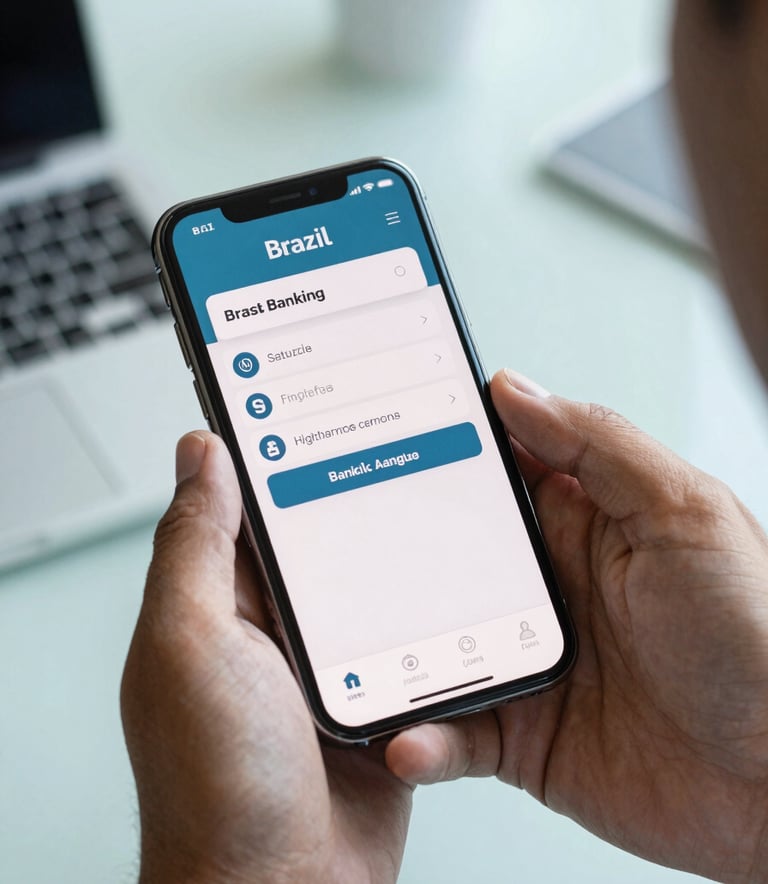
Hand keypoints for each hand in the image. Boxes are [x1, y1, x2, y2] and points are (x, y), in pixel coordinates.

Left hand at [121, 432, 411, 883]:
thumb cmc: (219, 785)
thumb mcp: (193, 644)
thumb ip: (196, 545)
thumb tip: (202, 453)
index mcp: (220, 600)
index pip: (246, 501)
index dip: (277, 449)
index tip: (315, 401)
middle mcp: (272, 625)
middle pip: (321, 536)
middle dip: (357, 494)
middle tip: (403, 436)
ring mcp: (326, 660)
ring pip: (370, 582)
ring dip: (399, 554)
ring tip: (443, 498)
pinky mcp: (375, 695)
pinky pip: (407, 637)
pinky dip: (429, 614)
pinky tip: (455, 585)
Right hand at [387, 369, 767, 882]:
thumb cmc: (759, 639)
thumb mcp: (685, 514)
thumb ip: (599, 445)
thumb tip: (516, 389)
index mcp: (582, 522)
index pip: (491, 471)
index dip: (434, 449)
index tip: (374, 438)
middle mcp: (547, 587)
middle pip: (442, 557)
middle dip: (388, 551)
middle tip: (331, 545)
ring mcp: (527, 660)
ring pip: (430, 644)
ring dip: (388, 650)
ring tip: (347, 651)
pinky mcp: (522, 736)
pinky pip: (453, 734)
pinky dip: (421, 738)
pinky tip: (409, 737)